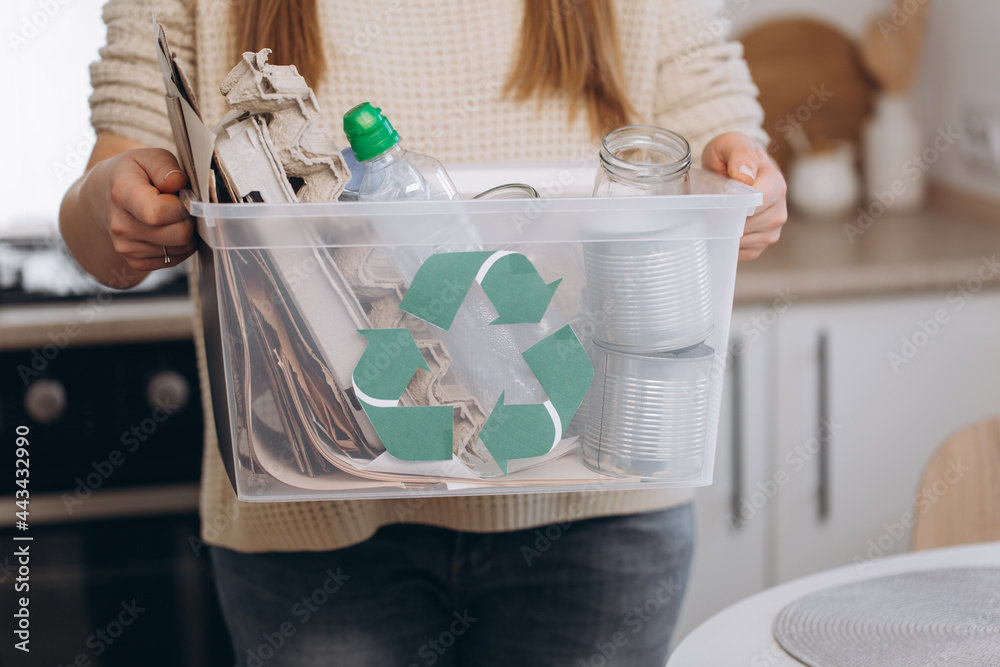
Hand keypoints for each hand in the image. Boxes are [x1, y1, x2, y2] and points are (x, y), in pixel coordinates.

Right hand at [84, 148, 194, 271]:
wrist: (106, 195)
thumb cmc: (135, 174)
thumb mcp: (149, 157)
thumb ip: (166, 167)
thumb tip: (178, 183)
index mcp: (122, 194)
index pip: (159, 213)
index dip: (182, 205)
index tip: (181, 194)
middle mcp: (121, 225)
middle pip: (179, 235)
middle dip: (190, 220)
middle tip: (182, 206)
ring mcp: (126, 247)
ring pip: (181, 249)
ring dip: (186, 233)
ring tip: (172, 216)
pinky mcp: (135, 261)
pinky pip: (175, 260)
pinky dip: (179, 246)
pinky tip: (168, 229)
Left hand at [702, 132, 786, 260]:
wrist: (733, 169)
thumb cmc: (732, 155)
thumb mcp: (732, 143)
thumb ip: (740, 154)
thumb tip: (745, 176)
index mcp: (775, 185)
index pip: (756, 204)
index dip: (732, 207)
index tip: (715, 203)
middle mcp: (779, 210)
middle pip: (746, 226)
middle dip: (724, 220)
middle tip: (709, 208)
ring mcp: (772, 229)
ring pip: (742, 241)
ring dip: (724, 233)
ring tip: (716, 216)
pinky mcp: (762, 244)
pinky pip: (742, 252)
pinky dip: (727, 244)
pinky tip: (723, 229)